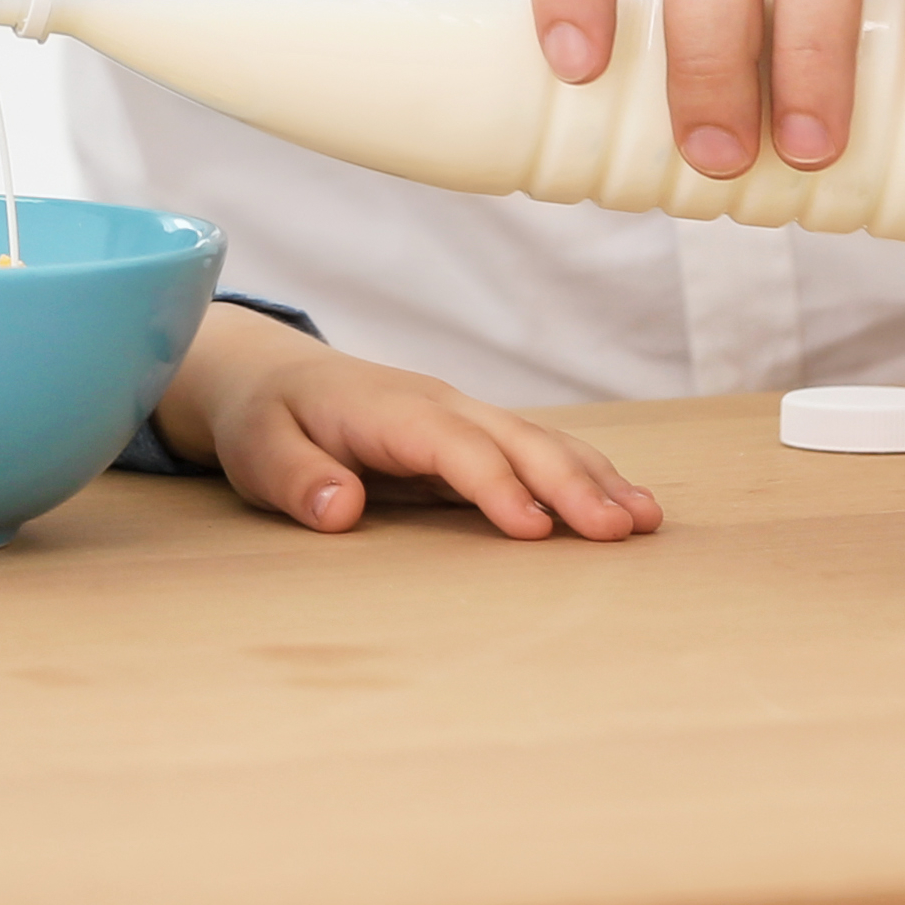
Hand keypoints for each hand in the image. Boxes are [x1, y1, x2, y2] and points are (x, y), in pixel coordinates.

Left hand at [157, 306, 660, 541]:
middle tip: (622, 528)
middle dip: (572, 484)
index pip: (455, 448)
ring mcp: (464, 418)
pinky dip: (586, 476)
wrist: (270, 374)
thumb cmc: (267, 418)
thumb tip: (342, 510)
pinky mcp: (474, 437)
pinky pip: (537, 453)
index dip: (496, 487)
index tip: (534, 530)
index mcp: (392, 411)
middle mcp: (441, 407)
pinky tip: (624, 506)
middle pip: (518, 442)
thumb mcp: (259, 450)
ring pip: (541, 443)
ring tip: (645, 521)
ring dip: (594, 479)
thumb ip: (298, 479)